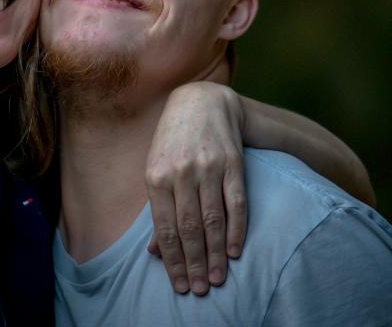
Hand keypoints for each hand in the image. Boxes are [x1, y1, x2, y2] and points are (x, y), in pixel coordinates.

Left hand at [145, 81, 246, 295]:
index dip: (173, 261)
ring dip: (216, 254)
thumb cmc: (172, 141)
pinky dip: (237, 230)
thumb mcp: (156, 168)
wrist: (200, 101)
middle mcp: (182, 172)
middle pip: (190, 228)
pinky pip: (236, 203)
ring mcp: (209, 166)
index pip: (166, 228)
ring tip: (218, 278)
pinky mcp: (232, 162)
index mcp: (156, 175)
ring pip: (214, 219)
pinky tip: (236, 251)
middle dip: (195, 263)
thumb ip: (157, 209)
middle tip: (201, 289)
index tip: (181, 285)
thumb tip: (154, 252)